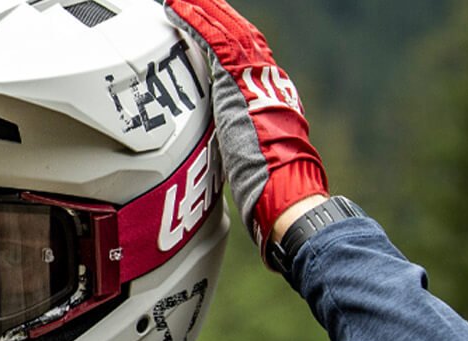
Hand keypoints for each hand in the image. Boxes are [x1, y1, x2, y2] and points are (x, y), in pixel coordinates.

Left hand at [162, 0, 328, 247]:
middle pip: (240, 37)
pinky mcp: (238, 85)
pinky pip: (215, 44)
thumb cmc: (272, 190)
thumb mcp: (251, 158)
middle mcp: (268, 82)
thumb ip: (239, 144)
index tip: (210, 23)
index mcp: (271, 98)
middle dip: (215, 16)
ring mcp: (255, 81)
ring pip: (228, 33)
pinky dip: (197, 23)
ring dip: (203, 12)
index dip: (229, 37)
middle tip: (193, 0)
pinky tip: (180, 9)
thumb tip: (227, 154)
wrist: (288, 194)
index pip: (248, 57)